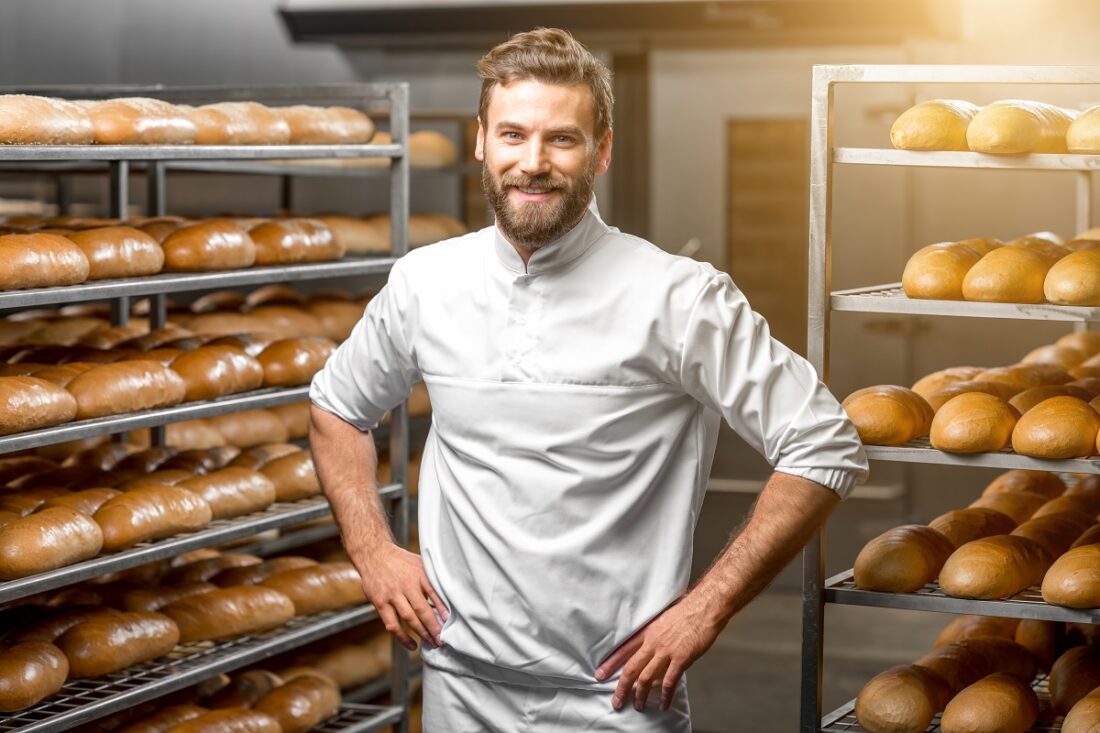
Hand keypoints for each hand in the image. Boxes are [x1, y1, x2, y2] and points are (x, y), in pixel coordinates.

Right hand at [355, 541, 448, 650]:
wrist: (374, 554)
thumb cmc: (401, 562)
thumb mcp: (420, 564)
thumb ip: (431, 580)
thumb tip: (447, 599)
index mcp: (419, 574)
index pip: (435, 594)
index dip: (444, 610)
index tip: (451, 623)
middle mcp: (406, 585)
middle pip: (423, 610)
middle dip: (434, 627)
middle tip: (443, 640)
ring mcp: (392, 595)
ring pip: (409, 619)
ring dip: (422, 633)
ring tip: (432, 643)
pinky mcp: (380, 603)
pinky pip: (392, 624)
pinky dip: (403, 637)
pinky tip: (412, 644)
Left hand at [594, 594, 722, 711]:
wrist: (704, 607)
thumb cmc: (686, 611)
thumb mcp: (662, 619)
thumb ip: (654, 634)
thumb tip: (650, 645)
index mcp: (647, 632)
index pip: (623, 650)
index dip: (610, 664)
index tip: (599, 675)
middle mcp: (653, 642)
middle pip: (631, 668)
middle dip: (622, 687)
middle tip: (617, 701)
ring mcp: (666, 651)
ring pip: (647, 677)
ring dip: (641, 695)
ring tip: (639, 706)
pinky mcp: (681, 658)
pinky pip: (670, 681)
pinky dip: (665, 696)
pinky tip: (664, 704)